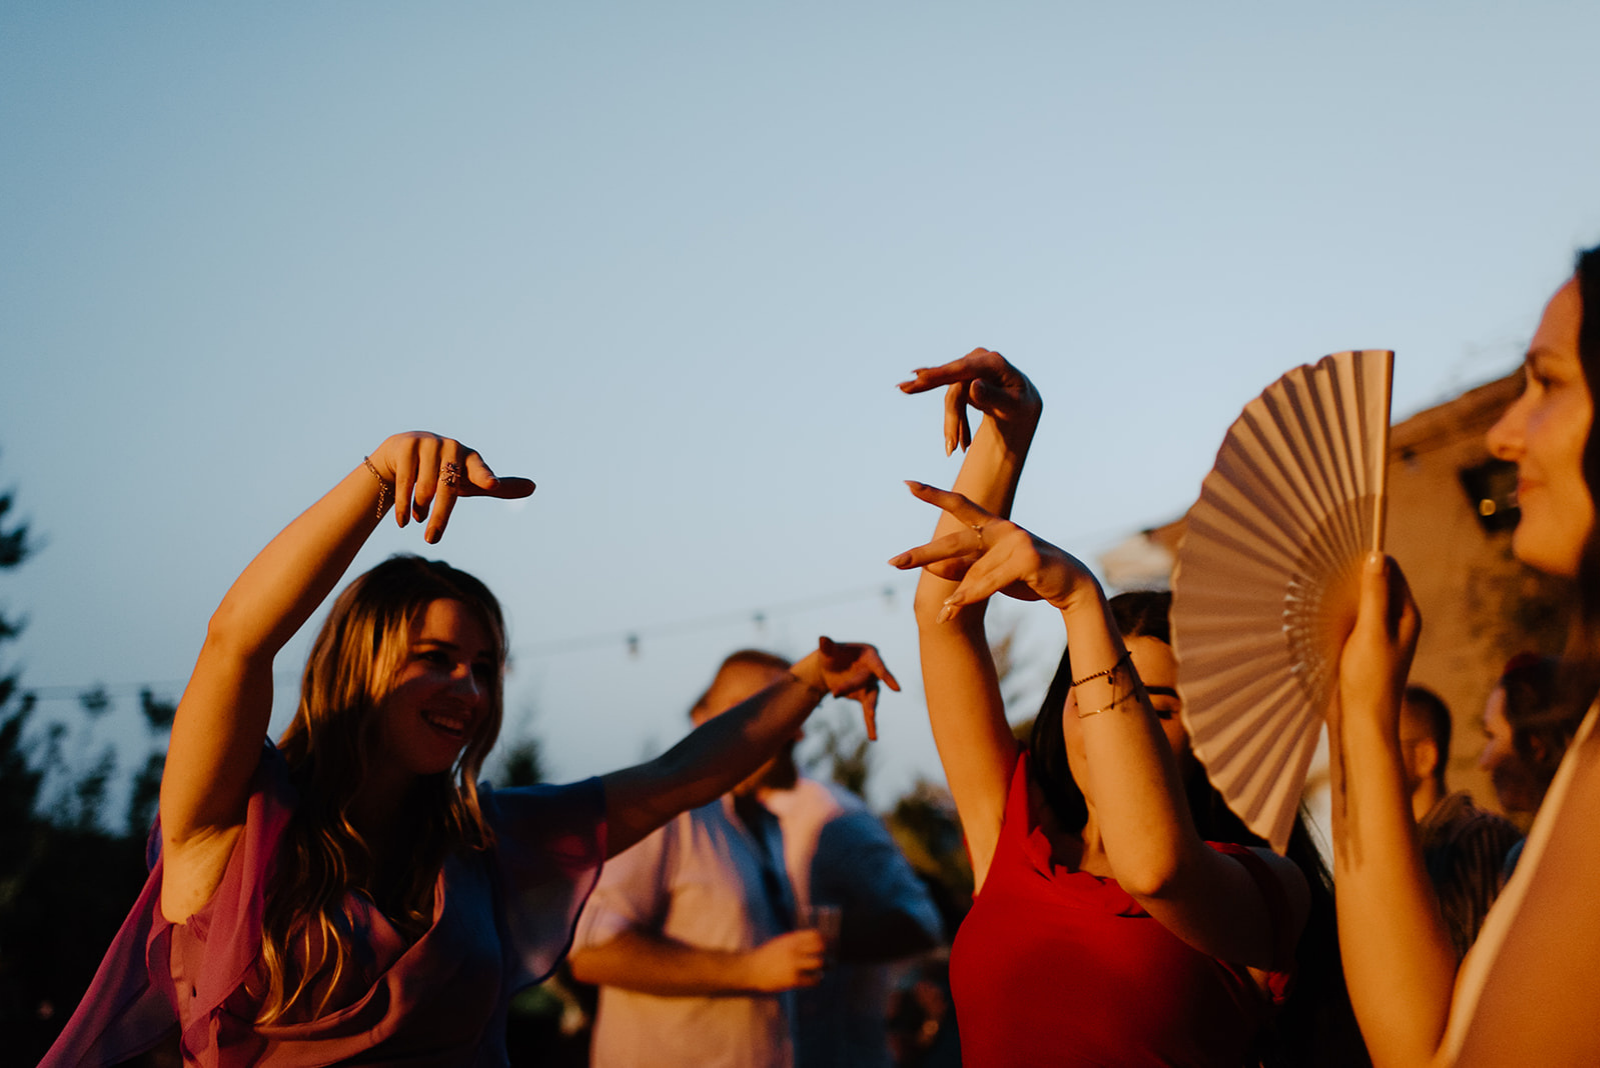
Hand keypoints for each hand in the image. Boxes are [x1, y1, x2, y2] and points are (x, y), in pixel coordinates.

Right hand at [367, 433, 535, 543]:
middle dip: (439, 517)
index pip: (479, 469)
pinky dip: (404, 505)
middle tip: (432, 540)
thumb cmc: (446, 471)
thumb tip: (534, 486)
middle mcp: (451, 447)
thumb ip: (500, 486)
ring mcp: (428, 444)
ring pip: (425, 488)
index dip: (485, 477)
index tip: (492, 485)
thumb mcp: (471, 481)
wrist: (403, 453)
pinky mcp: (406, 446)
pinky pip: (405, 482)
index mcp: (471, 457)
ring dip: (420, 510)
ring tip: (418, 519)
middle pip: (447, 489)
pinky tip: (403, 520)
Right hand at [742, 929, 825, 991]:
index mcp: (791, 939)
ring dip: (825, 966)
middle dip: (827, 951)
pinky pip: (813, 979)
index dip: (825, 939)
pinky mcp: (793, 980)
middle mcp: (794, 949)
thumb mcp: (780, 943)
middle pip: (820, 946)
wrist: (750, 969)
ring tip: (825, 968)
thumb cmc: (766, 956)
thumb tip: (814, 942)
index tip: (830, 943)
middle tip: (828, 956)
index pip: (815, 934)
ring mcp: (794, 964)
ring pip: (819, 962)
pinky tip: (815, 979)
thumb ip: (795, 942)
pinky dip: (817, 980)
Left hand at [791, 638, 899, 740]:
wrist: (828, 668)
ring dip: (871, 713)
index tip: (897, 689)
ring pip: (872, 700)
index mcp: (870, 656)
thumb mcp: (827, 650)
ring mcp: (870, 685)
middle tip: (836, 693)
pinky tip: (873, 737)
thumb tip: (822, 638)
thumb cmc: (831, 654)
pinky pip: (868, 711)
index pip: (879, 666)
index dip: (887, 677)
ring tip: (873, 734)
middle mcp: (874, 671)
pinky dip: (870, 723)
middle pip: (866, 682)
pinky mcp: (863, 697)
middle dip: (851, 687)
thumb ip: (826, 646)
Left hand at [888, 481, 1097, 617]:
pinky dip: (972, 594)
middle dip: (923, 554)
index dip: (933, 494)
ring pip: (973, 570)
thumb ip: (963, 569)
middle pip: (954, 540)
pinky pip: (991, 580)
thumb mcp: (991, 573)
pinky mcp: (1027, 558)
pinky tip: (954, 606)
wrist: (1069, 587)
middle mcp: (1001, 529)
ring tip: (943, 613)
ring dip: (958, 595)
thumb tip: (930, 568)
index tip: (907, 483)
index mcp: (991, 527)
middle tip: (893, 562)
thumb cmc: (1027, 576)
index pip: (959, 505)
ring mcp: (1016, 540)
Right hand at [899, 348, 1041, 455]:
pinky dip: (953, 421)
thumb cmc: (1021, 407)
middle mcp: (979, 359)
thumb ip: (995, 398)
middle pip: (952, 383)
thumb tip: (973, 386)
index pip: (963, 369)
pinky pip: (951, 400)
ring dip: (952, 424)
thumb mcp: (1014, 408)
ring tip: (954, 450)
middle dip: (933, 397)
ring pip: (951, 397)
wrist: (1021, 406)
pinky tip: (955, 440)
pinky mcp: (962, 379)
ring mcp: (969, 368)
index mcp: (993, 363)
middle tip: (902, 389)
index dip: (940, 374)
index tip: (918, 378)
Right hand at [1334, 552, 1420, 731]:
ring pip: (1365, 601)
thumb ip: (1374, 594)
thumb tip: (1377, 556)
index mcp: (1408, 615)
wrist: (1364, 719)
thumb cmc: (1371, 677)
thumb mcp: (1372, 631)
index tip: (1343, 556)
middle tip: (1330, 575)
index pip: (1392, 572)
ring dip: (1348, 595)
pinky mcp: (1367, 645)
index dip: (1371, 561)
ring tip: (1326, 594)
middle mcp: (1398, 621)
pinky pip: (1356, 618)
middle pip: (1379, 585)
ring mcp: (1382, 634)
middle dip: (1357, 577)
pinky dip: (1344, 612)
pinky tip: (1327, 616)